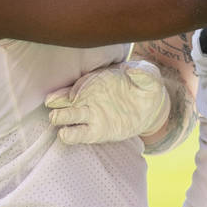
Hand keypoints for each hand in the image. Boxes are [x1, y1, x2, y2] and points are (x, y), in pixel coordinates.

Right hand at [45, 60, 169, 144]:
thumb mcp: (150, 77)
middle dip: (59, 102)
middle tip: (54, 106)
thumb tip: (132, 71)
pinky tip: (64, 135)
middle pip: (67, 100)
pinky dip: (71, 134)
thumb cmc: (147, 86)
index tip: (74, 95)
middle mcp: (89, 97)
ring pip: (69, 116)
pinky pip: (80, 133)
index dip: (76, 88)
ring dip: (61, 117)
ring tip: (56, 119)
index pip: (80, 83)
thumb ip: (143, 73)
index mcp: (97, 80)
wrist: (152, 106)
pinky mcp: (97, 131)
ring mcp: (91, 115)